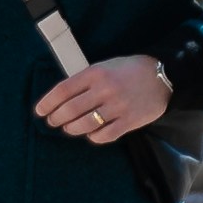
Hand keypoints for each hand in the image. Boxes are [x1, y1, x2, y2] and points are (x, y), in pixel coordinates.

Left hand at [33, 54, 173, 149]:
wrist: (163, 76)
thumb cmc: (129, 70)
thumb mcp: (104, 66)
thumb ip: (85, 80)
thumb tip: (63, 97)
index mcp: (95, 73)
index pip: (63, 90)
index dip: (48, 103)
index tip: (39, 111)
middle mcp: (104, 90)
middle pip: (70, 110)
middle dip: (56, 118)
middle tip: (52, 121)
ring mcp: (117, 107)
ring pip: (84, 125)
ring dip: (71, 129)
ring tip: (68, 128)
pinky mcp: (129, 121)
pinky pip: (103, 135)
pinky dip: (93, 137)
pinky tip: (90, 134)